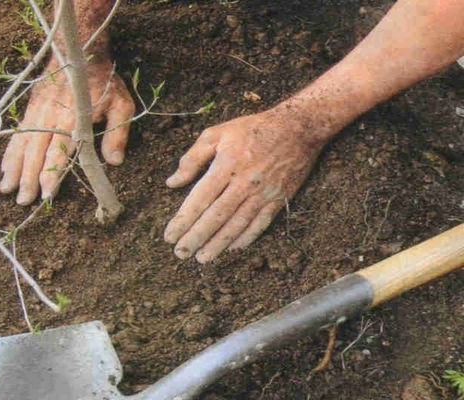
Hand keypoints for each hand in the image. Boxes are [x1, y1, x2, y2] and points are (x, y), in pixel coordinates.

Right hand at [0, 60, 134, 204]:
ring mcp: (37, 113)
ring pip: (22, 145)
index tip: (46, 194)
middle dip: (28, 179)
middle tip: (23, 201)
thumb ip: (116, 135)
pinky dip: (9, 152)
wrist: (77, 52)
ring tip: (6, 189)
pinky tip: (4, 167)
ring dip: (13, 169)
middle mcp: (50, 119)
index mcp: (72, 121)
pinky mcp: (31, 109)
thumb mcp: (121, 106)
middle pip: (36, 154)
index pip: (59, 153)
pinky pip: (17, 134)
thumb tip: (114, 162)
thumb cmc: (103, 82)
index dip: (52, 174)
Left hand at [164, 107, 326, 262]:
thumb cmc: (252, 129)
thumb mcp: (217, 133)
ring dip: (218, 243)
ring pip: (237, 224)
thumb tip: (172, 182)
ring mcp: (263, 193)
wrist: (298, 128)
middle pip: (217, 216)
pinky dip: (246, 238)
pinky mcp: (279, 199)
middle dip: (197, 237)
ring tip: (202, 258)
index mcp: (227, 165)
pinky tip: (232, 248)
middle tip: (181, 253)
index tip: (170, 235)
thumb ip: (192, 158)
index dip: (184, 219)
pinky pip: (260, 223)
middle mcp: (244, 182)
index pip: (200, 198)